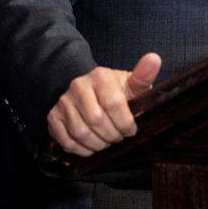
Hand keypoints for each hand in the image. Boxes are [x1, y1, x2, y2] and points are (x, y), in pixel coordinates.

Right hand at [46, 52, 160, 156]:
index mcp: (100, 77)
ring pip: (80, 133)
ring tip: (107, 142)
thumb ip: (143, 75)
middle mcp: (78, 87)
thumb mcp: (130, 83)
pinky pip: (66, 140)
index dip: (125, 122)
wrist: (88, 92)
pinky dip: (82, 149)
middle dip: (112, 135)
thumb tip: (154, 59)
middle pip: (96, 120)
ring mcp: (63, 102)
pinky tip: (92, 147)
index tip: (131, 130)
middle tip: (119, 138)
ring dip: (98, 144)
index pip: (113, 103)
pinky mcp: (53, 117)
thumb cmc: (115, 90)